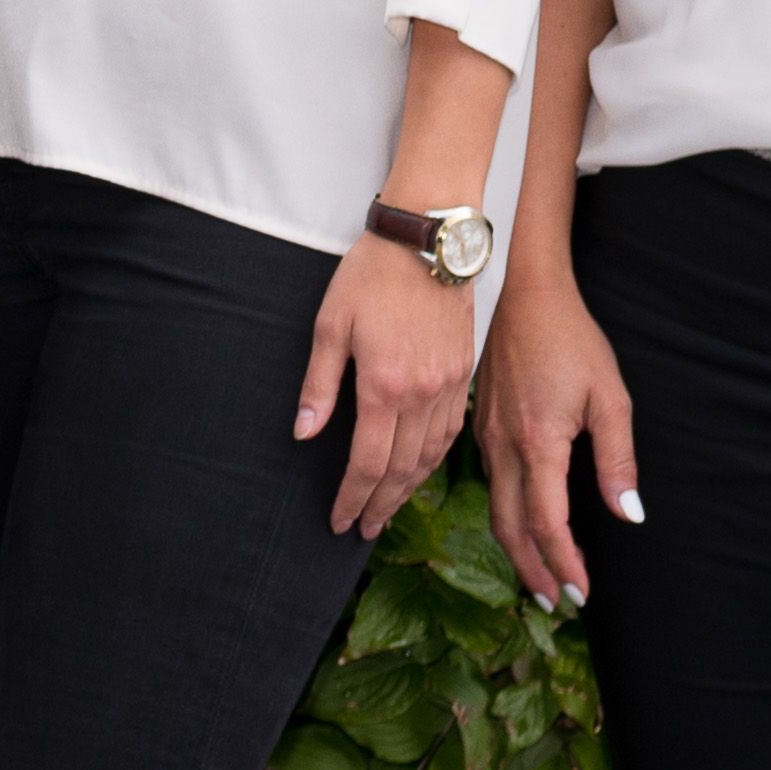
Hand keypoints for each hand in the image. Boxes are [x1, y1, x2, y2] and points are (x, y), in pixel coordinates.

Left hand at [296, 240, 481, 538]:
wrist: (428, 240)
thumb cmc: (371, 276)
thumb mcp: (330, 325)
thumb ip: (319, 385)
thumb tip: (305, 434)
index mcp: (384, 386)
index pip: (368, 462)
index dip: (352, 498)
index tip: (339, 521)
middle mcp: (422, 393)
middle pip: (401, 469)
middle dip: (380, 505)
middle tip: (362, 529)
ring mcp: (450, 384)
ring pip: (431, 455)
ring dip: (408, 489)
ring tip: (387, 509)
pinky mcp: (465, 372)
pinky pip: (452, 431)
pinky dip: (435, 459)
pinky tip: (420, 470)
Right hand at [479, 263, 637, 608]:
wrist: (517, 293)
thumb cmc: (570, 339)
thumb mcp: (609, 396)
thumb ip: (618, 459)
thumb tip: (628, 513)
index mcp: (538, 444)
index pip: (547, 524)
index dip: (563, 563)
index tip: (581, 592)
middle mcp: (504, 448)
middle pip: (510, 528)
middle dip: (532, 571)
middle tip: (554, 602)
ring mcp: (486, 438)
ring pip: (496, 509)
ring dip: (518, 547)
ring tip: (539, 574)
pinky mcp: (481, 426)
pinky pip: (490, 483)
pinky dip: (507, 515)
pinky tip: (522, 522)